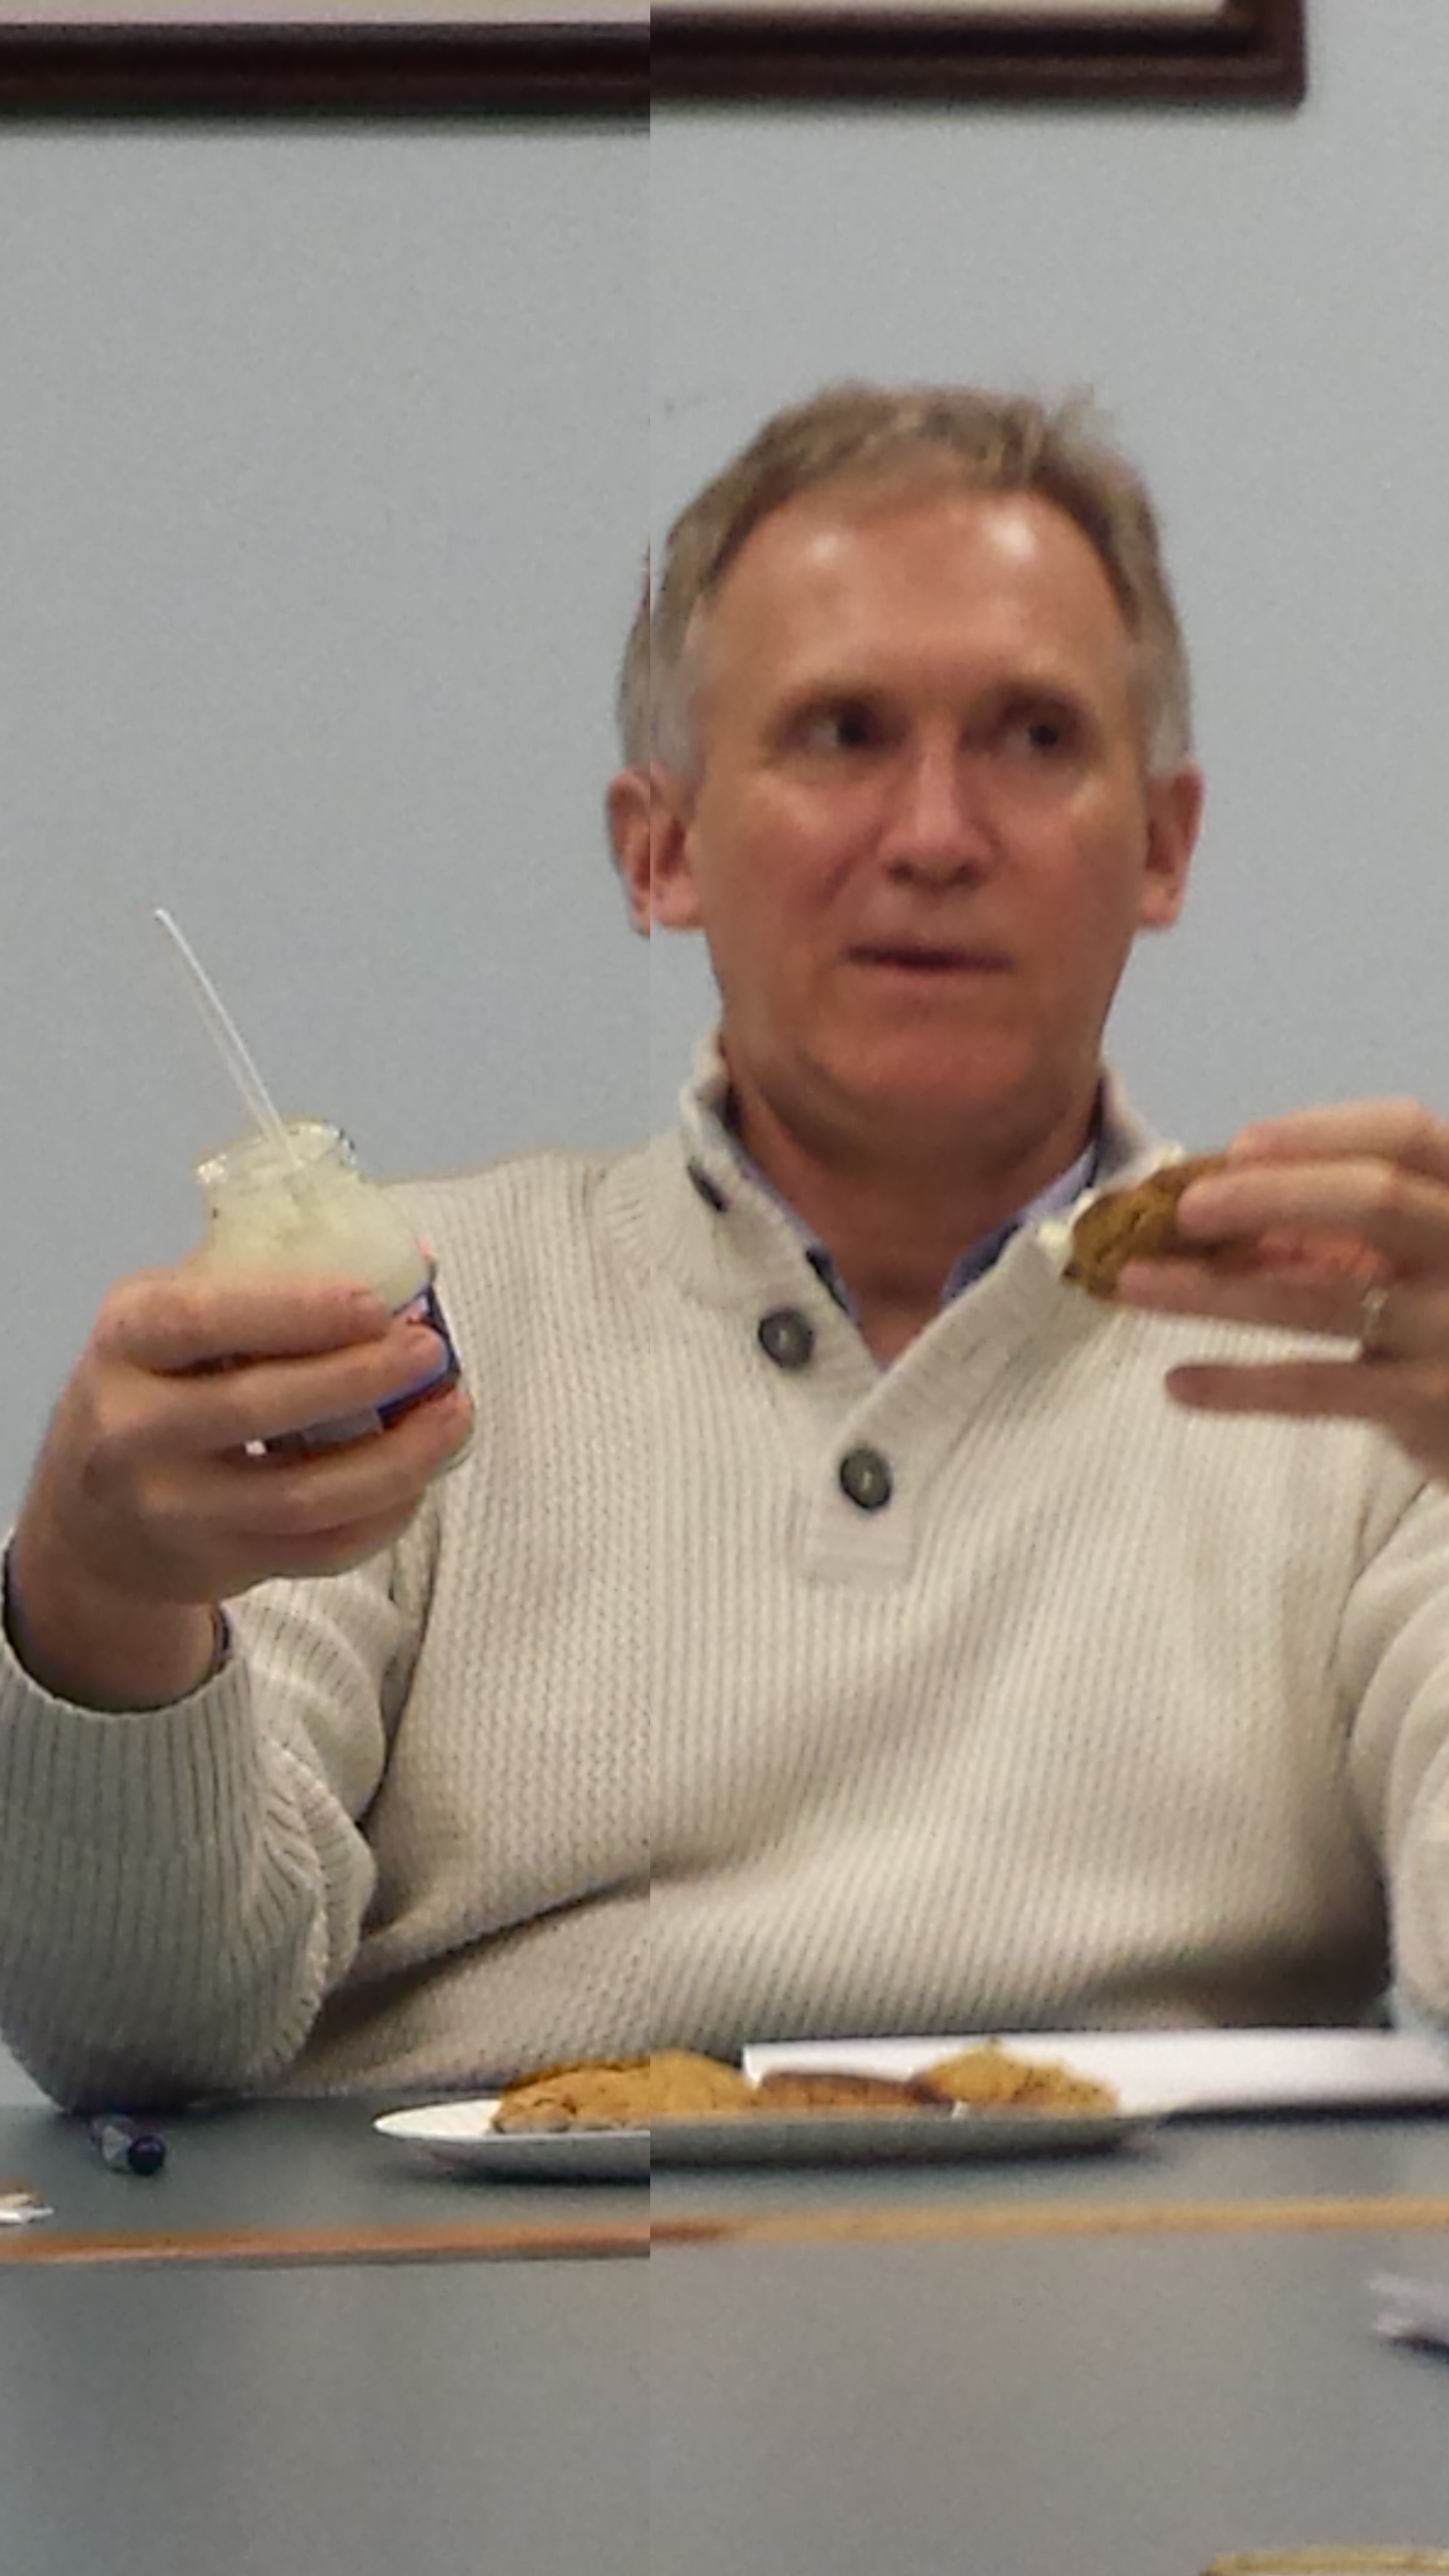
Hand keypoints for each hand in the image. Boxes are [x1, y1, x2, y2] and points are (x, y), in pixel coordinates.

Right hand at [9, 1266, 472, 1702]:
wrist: (91, 1519)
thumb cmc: (158, 1386)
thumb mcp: (176, 1318)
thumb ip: (270, 1283)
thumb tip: (415, 1258)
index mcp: (126, 1340)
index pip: (204, 1320)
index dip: (295, 1311)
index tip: (375, 1303)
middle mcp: (135, 1430)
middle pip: (259, 1408)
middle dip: (361, 1378)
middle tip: (430, 1352)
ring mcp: (175, 1510)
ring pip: (302, 1496)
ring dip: (395, 1457)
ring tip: (453, 1413)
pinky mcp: (218, 1566)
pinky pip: (319, 1551)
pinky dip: (383, 1514)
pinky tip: (421, 1475)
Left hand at [1113, 1099, 1448, 1480]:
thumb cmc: (1434, 1319)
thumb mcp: (1394, 1260)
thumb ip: (1323, 1234)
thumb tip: (1204, 1211)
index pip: (1404, 1134)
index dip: (1319, 1132)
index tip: (1238, 1146)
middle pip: (1376, 1199)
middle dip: (1269, 1196)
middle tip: (1181, 1210)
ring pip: (1326, 1298)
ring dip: (1218, 1289)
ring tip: (1133, 1285)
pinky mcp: (1427, 1405)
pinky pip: (1321, 1387)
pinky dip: (1243, 1385)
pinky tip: (1178, 1384)